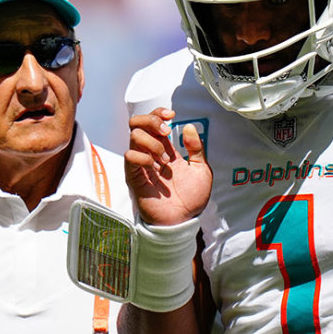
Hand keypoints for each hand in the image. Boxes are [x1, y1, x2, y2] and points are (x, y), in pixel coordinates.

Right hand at [126, 108, 212, 225]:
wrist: (184, 220)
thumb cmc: (192, 198)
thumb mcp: (202, 170)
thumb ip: (196, 148)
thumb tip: (188, 126)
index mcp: (166, 149)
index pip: (153, 122)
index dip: (158, 113)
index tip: (171, 114)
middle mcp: (151, 154)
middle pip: (136, 123)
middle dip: (151, 121)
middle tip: (166, 133)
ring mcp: (141, 164)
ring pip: (134, 136)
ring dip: (152, 142)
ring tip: (165, 159)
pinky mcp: (134, 177)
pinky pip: (130, 156)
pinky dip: (144, 157)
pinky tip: (155, 168)